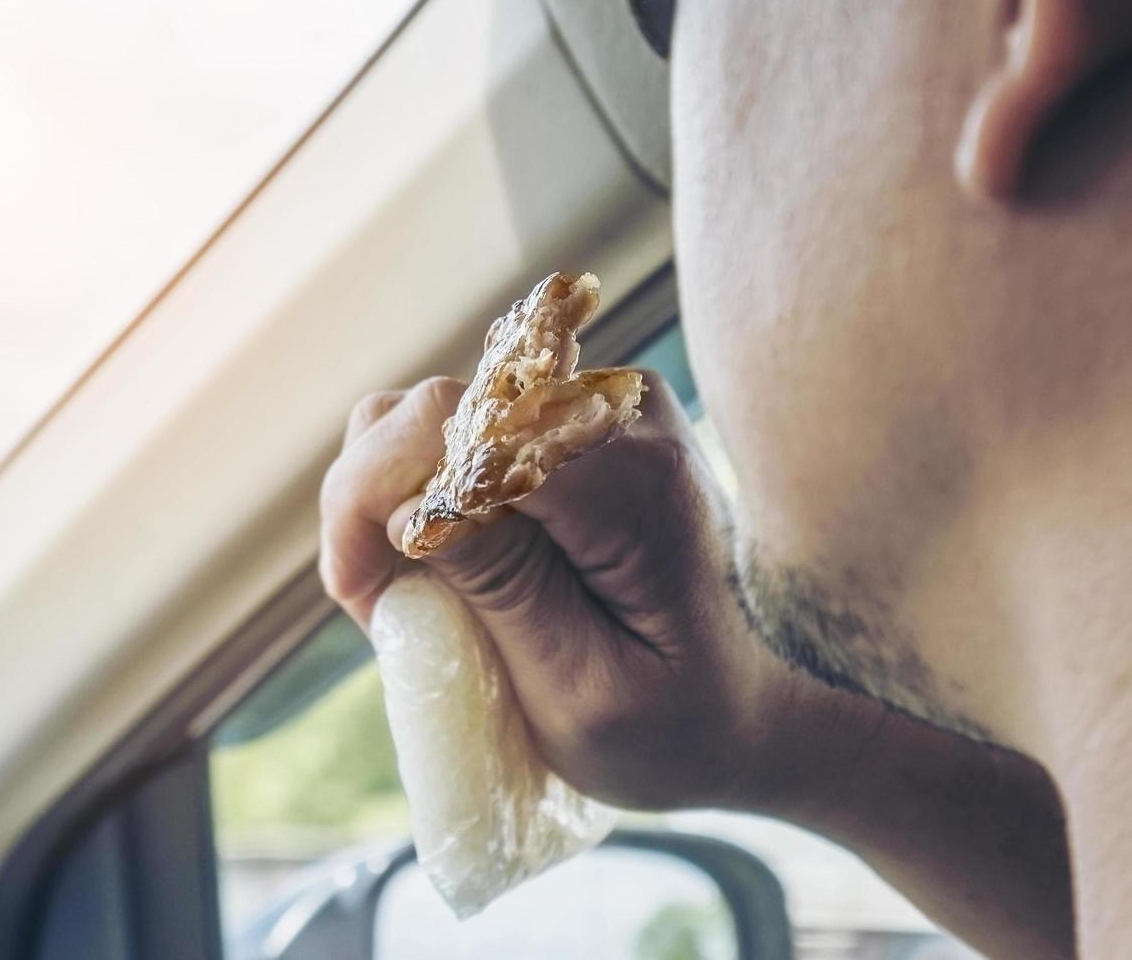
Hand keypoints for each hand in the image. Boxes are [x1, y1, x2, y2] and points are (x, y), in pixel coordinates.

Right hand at [320, 372, 848, 809]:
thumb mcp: (583, 690)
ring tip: (409, 593)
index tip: (359, 597)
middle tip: (375, 607)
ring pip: (442, 413)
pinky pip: (474, 435)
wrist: (771, 704)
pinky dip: (435, 496)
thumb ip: (500, 588)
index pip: (451, 428)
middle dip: (372, 502)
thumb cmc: (687, 724)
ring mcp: (604, 410)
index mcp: (627, 480)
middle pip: (435, 408)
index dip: (370, 499)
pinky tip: (446, 566)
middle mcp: (618, 415)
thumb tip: (406, 507)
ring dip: (397, 499)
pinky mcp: (586, 425)